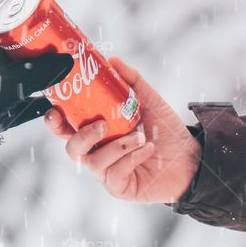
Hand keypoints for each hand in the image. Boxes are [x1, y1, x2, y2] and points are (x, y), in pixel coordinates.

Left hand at [0, 42, 72, 176]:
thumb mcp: (4, 88)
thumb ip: (34, 75)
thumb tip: (68, 60)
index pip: (21, 37)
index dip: (43, 34)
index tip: (67, 35)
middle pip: (30, 62)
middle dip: (52, 61)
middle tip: (80, 60)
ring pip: (31, 86)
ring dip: (52, 85)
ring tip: (77, 82)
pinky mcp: (0, 119)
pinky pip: (27, 109)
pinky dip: (43, 107)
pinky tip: (61, 106)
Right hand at [44, 57, 200, 202]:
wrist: (190, 157)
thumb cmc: (165, 131)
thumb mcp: (149, 100)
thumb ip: (131, 80)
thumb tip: (113, 60)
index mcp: (97, 132)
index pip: (66, 128)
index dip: (55, 121)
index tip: (56, 110)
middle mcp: (98, 152)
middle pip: (71, 148)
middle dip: (82, 136)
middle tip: (102, 126)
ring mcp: (107, 172)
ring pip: (93, 162)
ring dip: (117, 147)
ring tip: (139, 137)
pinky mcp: (119, 187)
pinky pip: (114, 174)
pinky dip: (131, 158)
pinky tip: (147, 149)